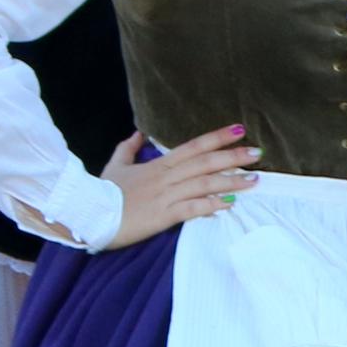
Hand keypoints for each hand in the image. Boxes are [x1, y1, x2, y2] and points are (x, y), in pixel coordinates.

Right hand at [96, 125, 256, 246]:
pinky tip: (229, 204)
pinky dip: (211, 206)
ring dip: (231, 181)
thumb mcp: (115, 165)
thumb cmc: (103, 192)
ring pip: (203, 185)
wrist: (88, 214)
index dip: (217, 138)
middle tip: (258, 153)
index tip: (239, 130)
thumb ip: (128, 148)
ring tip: (254, 180)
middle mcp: (166, 178)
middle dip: (233, 157)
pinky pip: (191, 209)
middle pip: (205, 163)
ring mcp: (165, 196)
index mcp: (158, 165)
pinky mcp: (162, 216)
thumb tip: (138, 132)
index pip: (193, 147)